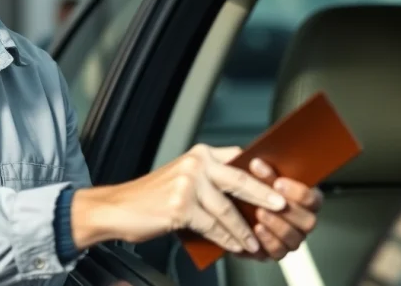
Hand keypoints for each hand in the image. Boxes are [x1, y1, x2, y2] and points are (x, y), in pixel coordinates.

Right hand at [71, 144, 294, 254]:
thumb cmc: (151, 197)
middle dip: (264, 195)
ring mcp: (188, 184)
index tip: (279, 185)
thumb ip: (211, 181)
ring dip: (244, 229)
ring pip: (227, 209)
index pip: (239, 158)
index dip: (261, 173)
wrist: (118, 208)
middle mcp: (195, 164)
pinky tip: (234, 246)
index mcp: (200, 154)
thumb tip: (245, 198)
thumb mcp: (183, 179)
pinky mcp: (180, 206)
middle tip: (282, 206)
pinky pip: (212, 226)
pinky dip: (226, 239)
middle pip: (240, 179)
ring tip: (255, 241)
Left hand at [234, 155, 321, 260]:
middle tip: (269, 200)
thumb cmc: (249, 188)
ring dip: (277, 225)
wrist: (232, 208)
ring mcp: (291, 238)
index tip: (278, 183)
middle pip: (309, 222)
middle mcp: (302, 221)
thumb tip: (257, 163)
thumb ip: (261, 171)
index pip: (314, 199)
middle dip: (289, 211)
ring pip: (294, 238)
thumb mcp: (255, 175)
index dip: (299, 192)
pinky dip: (268, 241)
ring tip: (259, 213)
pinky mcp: (276, 252)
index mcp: (304, 200)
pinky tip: (256, 229)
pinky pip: (278, 252)